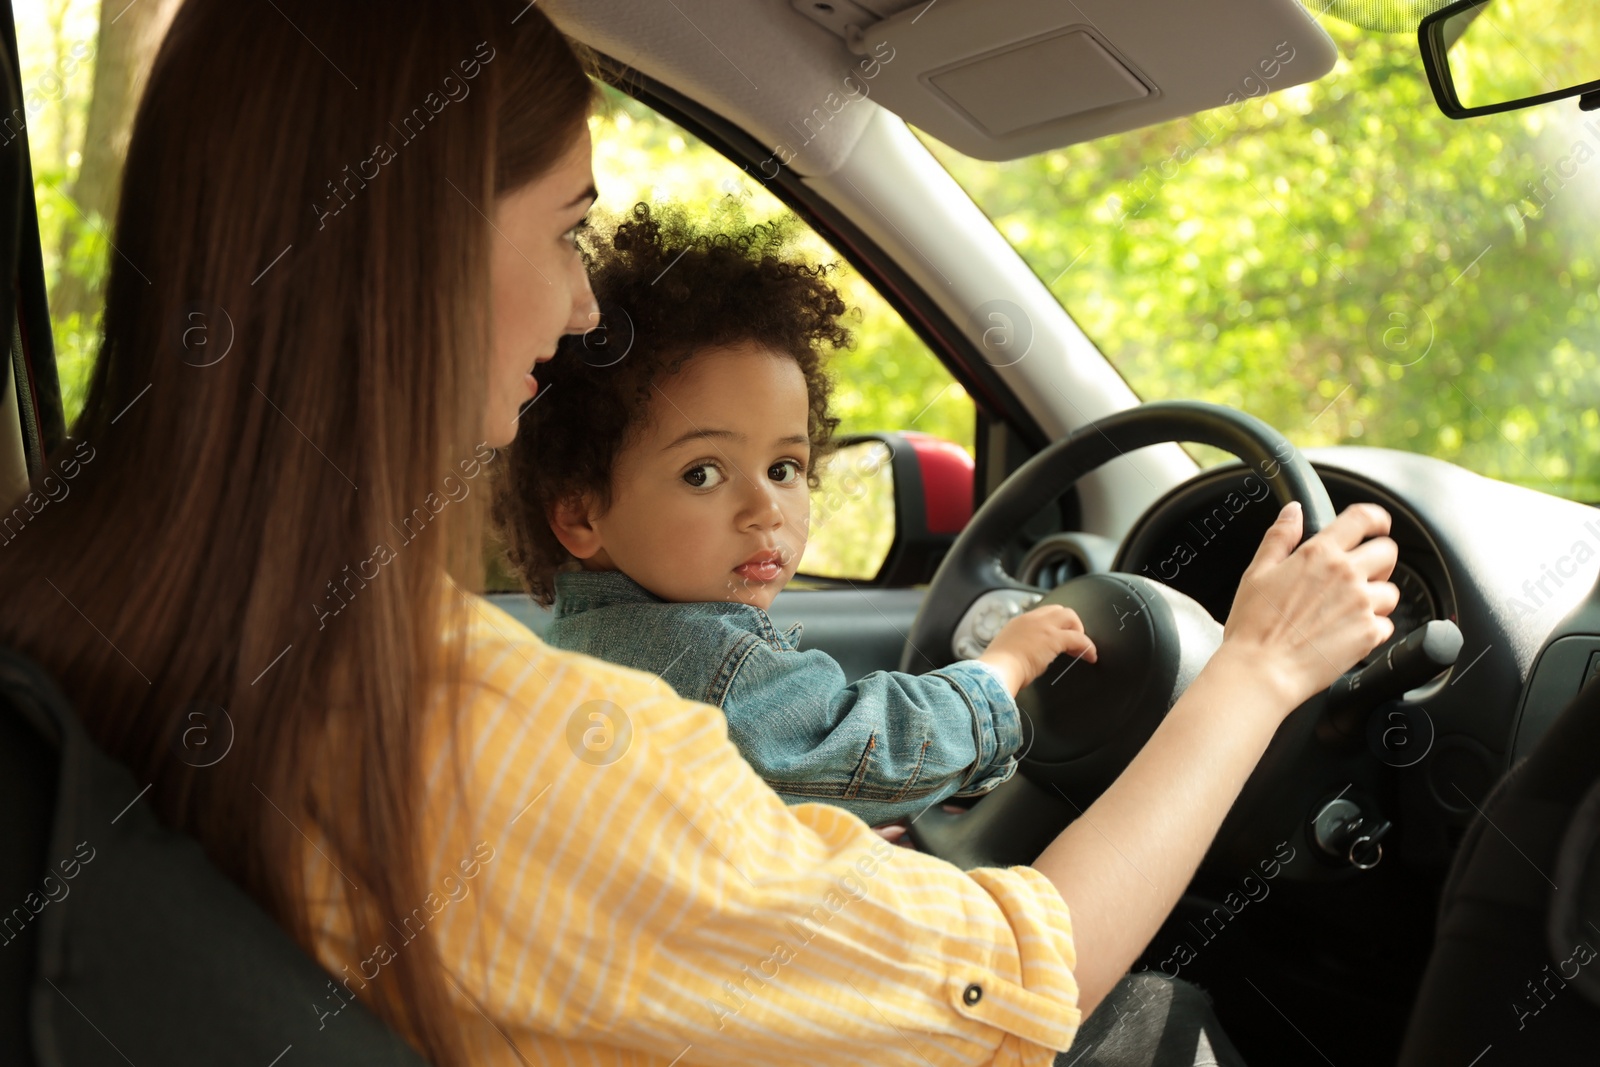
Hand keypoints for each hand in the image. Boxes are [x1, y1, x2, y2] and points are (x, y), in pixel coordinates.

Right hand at [979, 604, 1096, 694]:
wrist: (997, 670)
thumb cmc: (999, 668)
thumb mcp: (1007, 651)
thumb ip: (1019, 648)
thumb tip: (1028, 658)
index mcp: (1019, 622)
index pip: (1043, 614)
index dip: (1054, 624)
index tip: (1058, 637)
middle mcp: (1032, 619)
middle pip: (1059, 610)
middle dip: (1069, 624)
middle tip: (1072, 643)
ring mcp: (1043, 626)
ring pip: (1070, 617)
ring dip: (1079, 632)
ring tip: (1081, 649)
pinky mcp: (1054, 638)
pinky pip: (1079, 639)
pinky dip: (1088, 647)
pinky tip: (1091, 657)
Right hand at [1218, 501, 1399, 712]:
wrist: (1263, 671)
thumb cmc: (1254, 627)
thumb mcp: (1256, 573)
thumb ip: (1280, 537)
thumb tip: (1293, 512)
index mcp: (1320, 555)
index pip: (1362, 519)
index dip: (1375, 517)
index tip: (1377, 524)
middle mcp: (1347, 575)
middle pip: (1387, 551)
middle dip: (1377, 559)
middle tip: (1359, 573)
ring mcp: (1362, 605)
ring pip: (1390, 591)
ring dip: (1375, 597)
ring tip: (1348, 610)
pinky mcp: (1370, 634)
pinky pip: (1386, 624)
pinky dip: (1372, 628)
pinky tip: (1346, 632)